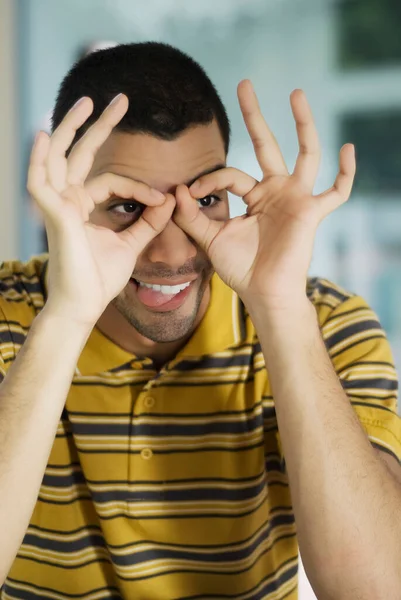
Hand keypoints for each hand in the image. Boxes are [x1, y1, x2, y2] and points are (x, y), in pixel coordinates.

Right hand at [27, 94, 174, 325]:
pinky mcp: (52, 214)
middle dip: (99, 126)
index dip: (140, 187)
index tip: (163, 199)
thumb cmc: (101, 278)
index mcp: (83, 206)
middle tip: (120, 100)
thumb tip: (170, 200)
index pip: (112, 181)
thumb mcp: (131, 244)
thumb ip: (148, 222)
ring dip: (71, 128)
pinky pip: (40, 180)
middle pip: (81, 154)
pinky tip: (43, 136)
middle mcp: (68, 200)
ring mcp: (58, 204)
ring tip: (87, 102)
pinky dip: (39, 158)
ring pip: (59, 157)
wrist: (85, 305)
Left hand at [174, 81, 354, 309]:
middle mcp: (276, 191)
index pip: (230, 174)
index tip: (191, 193)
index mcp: (254, 196)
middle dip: (255, 116)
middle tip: (243, 84)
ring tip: (295, 93)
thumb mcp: (209, 239)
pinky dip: (345, 173)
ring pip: (305, 154)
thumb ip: (191, 216)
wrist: (262, 293)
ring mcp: (296, 199)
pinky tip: (348, 148)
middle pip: (266, 145)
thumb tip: (174, 189)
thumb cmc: (240, 268)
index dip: (209, 180)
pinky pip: (337, 191)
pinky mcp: (312, 212)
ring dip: (302, 124)